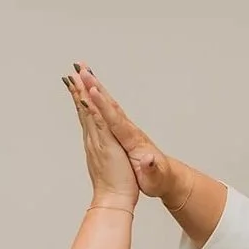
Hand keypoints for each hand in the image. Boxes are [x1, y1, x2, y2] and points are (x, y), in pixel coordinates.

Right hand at [74, 63, 185, 203]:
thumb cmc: (158, 180)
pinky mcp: (121, 131)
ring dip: (94, 87)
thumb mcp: (155, 178)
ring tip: (82, 70)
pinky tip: (88, 90)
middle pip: (110, 105)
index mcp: (133, 141)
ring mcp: (125, 129)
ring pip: (107, 104)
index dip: (104, 106)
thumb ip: (151, 169)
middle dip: (95, 87)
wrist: (166, 177)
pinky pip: (106, 111)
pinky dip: (96, 99)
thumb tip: (149, 161)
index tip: (93, 91)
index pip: (115, 120)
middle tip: (82, 69)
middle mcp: (129, 130)